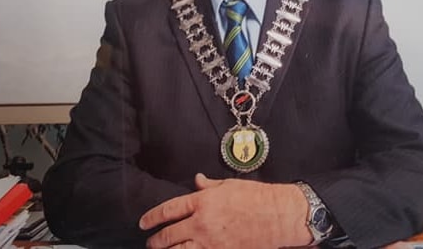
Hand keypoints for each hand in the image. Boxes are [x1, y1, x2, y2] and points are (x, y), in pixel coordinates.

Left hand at [139, 173, 311, 247]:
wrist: (278, 216)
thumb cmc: (257, 197)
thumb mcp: (229, 185)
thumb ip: (208, 185)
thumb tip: (197, 180)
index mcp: (203, 202)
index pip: (169, 210)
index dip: (152, 217)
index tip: (144, 223)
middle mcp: (203, 223)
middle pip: (169, 236)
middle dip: (156, 241)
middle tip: (150, 242)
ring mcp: (212, 243)